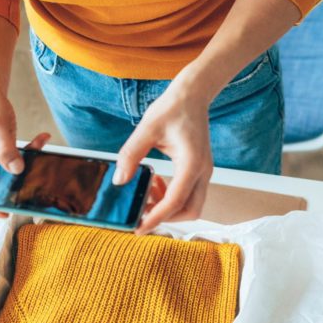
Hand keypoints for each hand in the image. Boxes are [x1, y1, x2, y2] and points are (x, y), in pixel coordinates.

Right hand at [0, 86, 49, 217]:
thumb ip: (4, 148)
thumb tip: (16, 170)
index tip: (4, 211)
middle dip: (12, 190)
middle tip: (32, 188)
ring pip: (7, 175)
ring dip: (26, 170)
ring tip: (41, 159)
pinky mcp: (0, 149)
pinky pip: (15, 159)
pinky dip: (30, 152)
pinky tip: (42, 139)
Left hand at [113, 75, 213, 233]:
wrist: (193, 95)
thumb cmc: (172, 108)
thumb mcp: (147, 129)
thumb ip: (131, 155)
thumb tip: (119, 181)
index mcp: (192, 162)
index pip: (176, 200)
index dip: (157, 217)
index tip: (139, 228)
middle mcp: (203, 171)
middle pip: (190, 211)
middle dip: (166, 217)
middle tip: (141, 213)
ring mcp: (204, 172)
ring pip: (191, 205)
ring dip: (169, 207)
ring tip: (147, 192)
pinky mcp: (199, 170)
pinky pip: (189, 194)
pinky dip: (172, 197)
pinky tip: (155, 182)